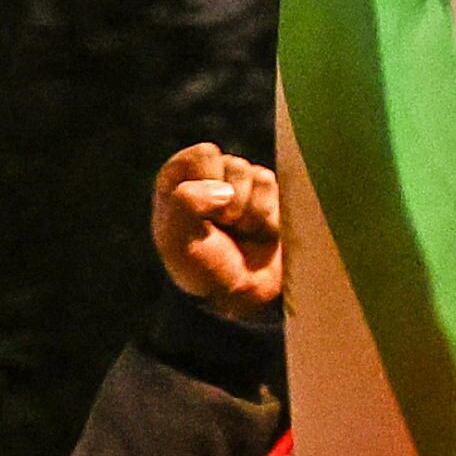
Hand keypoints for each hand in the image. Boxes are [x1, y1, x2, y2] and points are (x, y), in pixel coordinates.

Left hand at [153, 145, 282, 327]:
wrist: (239, 300)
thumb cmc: (201, 268)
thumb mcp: (177, 240)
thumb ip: (186, 203)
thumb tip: (225, 191)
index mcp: (180, 177)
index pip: (205, 154)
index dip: (210, 184)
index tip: (206, 216)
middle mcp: (210, 176)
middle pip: (235, 165)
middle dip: (233, 204)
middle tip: (225, 229)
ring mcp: (242, 186)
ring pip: (259, 177)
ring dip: (252, 213)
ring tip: (242, 233)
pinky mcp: (269, 199)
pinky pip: (278, 192)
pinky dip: (269, 217)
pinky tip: (259, 234)